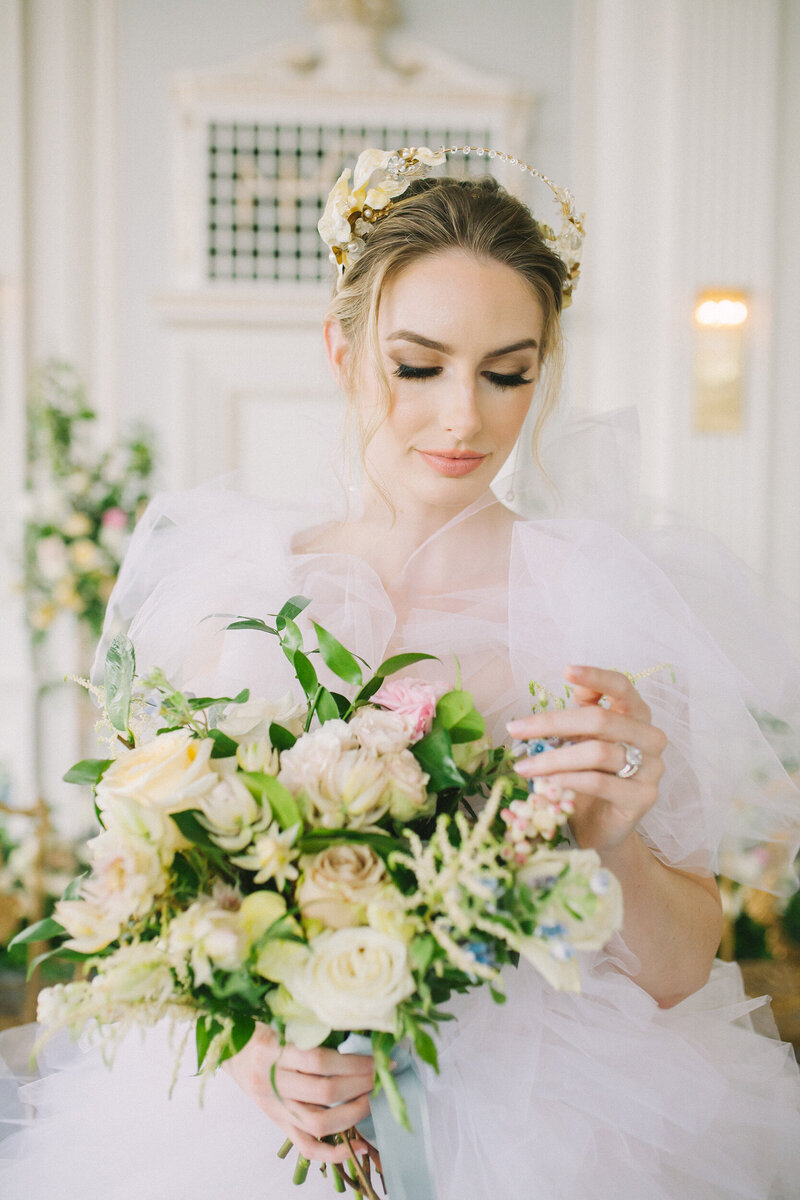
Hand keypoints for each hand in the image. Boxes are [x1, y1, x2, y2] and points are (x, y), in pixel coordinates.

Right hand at [223, 1023, 373, 1162]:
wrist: (233, 1053)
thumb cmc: (260, 1032)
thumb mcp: (280, 1023)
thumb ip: (309, 1031)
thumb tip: (356, 1033)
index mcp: (271, 1052)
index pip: (320, 1061)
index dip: (354, 1062)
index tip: (378, 1059)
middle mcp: (272, 1083)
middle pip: (324, 1092)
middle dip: (360, 1085)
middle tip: (380, 1077)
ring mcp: (275, 1108)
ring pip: (318, 1124)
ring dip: (353, 1114)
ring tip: (372, 1100)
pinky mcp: (279, 1124)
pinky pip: (306, 1147)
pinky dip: (334, 1152)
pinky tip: (357, 1145)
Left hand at [507, 665, 666, 853]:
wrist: (602, 827)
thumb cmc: (590, 777)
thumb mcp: (582, 739)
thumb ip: (583, 711)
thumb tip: (574, 684)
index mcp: (637, 716)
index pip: (622, 687)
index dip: (596, 677)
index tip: (566, 670)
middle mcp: (651, 738)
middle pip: (601, 720)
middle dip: (552, 723)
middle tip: (515, 729)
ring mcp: (651, 769)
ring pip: (598, 752)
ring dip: (553, 758)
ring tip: (523, 766)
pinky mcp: (644, 798)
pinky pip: (600, 782)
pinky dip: (568, 779)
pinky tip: (545, 782)